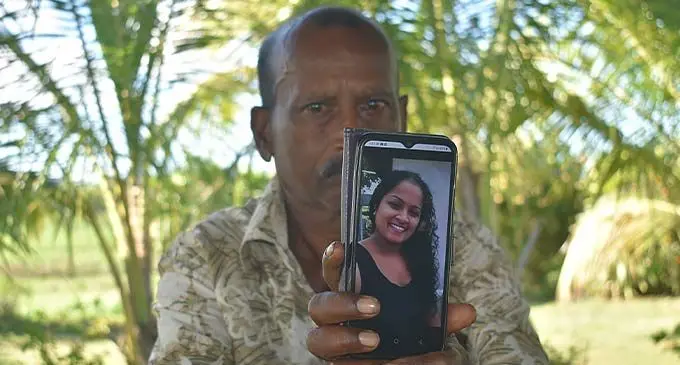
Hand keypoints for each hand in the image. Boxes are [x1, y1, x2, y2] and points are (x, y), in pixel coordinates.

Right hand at [306, 241, 476, 363]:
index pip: (332, 273)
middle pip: (319, 306)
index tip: (342, 247)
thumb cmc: (402, 333)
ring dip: (347, 338)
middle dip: (343, 303)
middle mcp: (334, 320)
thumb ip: (438, 314)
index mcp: (349, 295)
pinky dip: (392, 364)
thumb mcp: (420, 319)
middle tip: (374, 306)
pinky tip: (410, 363)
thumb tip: (467, 312)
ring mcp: (334, 347)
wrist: (401, 363)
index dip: (332, 261)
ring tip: (375, 340)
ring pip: (320, 341)